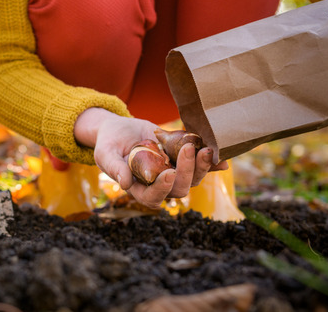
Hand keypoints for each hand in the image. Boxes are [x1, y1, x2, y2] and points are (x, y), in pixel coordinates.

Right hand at [74, 108, 224, 208]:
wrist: (120, 130)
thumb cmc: (108, 144)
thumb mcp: (105, 153)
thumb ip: (114, 167)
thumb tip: (125, 183)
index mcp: (138, 188)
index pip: (152, 197)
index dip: (163, 189)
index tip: (169, 173)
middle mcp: (159, 184)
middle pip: (178, 189)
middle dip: (187, 172)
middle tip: (188, 150)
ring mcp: (172, 172)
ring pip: (192, 179)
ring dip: (201, 167)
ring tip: (205, 149)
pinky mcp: (181, 160)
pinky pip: (200, 166)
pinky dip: (212, 164)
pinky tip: (222, 161)